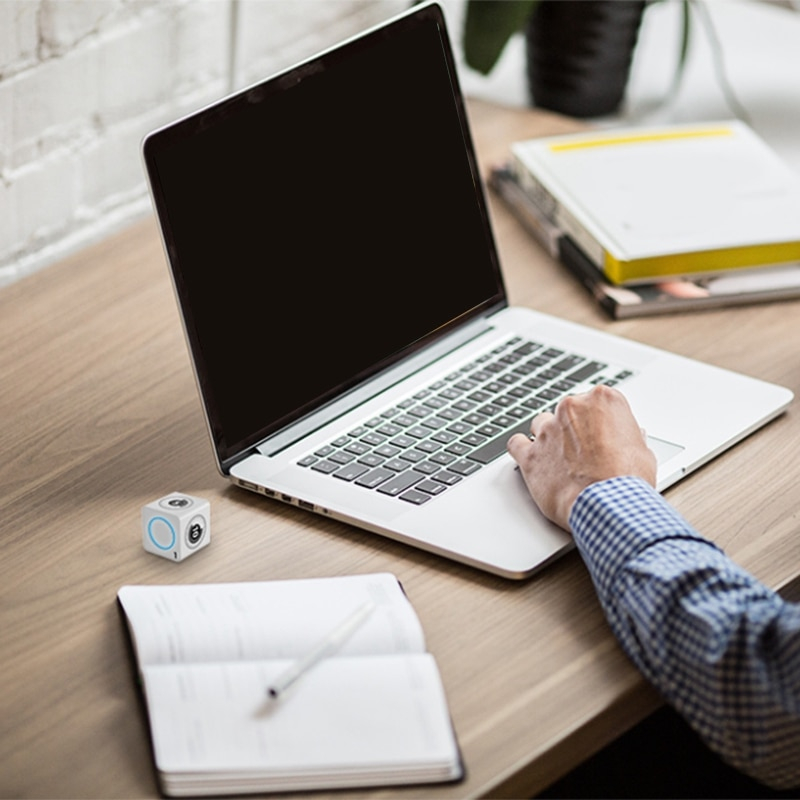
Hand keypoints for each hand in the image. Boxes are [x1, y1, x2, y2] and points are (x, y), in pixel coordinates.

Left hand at [507, 385, 656, 530]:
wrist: (608, 505)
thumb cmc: (628, 480)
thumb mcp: (643, 452)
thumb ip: (629, 437)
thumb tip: (629, 437)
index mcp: (603, 400)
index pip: (596, 402)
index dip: (599, 422)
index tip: (602, 435)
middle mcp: (572, 407)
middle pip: (568, 411)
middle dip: (574, 429)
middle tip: (585, 452)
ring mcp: (548, 429)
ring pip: (541, 424)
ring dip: (549, 437)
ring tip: (561, 459)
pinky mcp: (530, 454)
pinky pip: (516, 444)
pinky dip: (522, 450)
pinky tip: (532, 458)